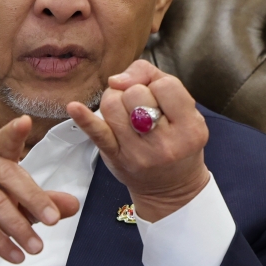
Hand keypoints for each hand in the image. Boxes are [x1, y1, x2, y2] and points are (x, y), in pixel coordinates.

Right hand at [0, 115, 79, 265]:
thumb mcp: (10, 200)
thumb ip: (41, 200)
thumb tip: (72, 206)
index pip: (4, 141)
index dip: (14, 132)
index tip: (25, 122)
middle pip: (7, 177)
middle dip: (33, 200)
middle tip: (53, 220)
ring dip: (19, 229)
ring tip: (36, 247)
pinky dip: (0, 243)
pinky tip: (15, 254)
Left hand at [67, 60, 209, 221]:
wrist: (171, 187)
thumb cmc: (178, 141)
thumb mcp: (185, 110)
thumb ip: (154, 78)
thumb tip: (119, 78)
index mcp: (191, 129)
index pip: (165, 86)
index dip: (157, 85)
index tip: (158, 98)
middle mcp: (165, 144)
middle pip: (136, 93)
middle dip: (135, 93)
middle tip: (141, 108)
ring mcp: (138, 153)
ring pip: (113, 104)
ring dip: (115, 101)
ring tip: (125, 113)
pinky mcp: (114, 156)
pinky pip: (98, 133)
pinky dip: (84, 119)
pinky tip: (74, 107)